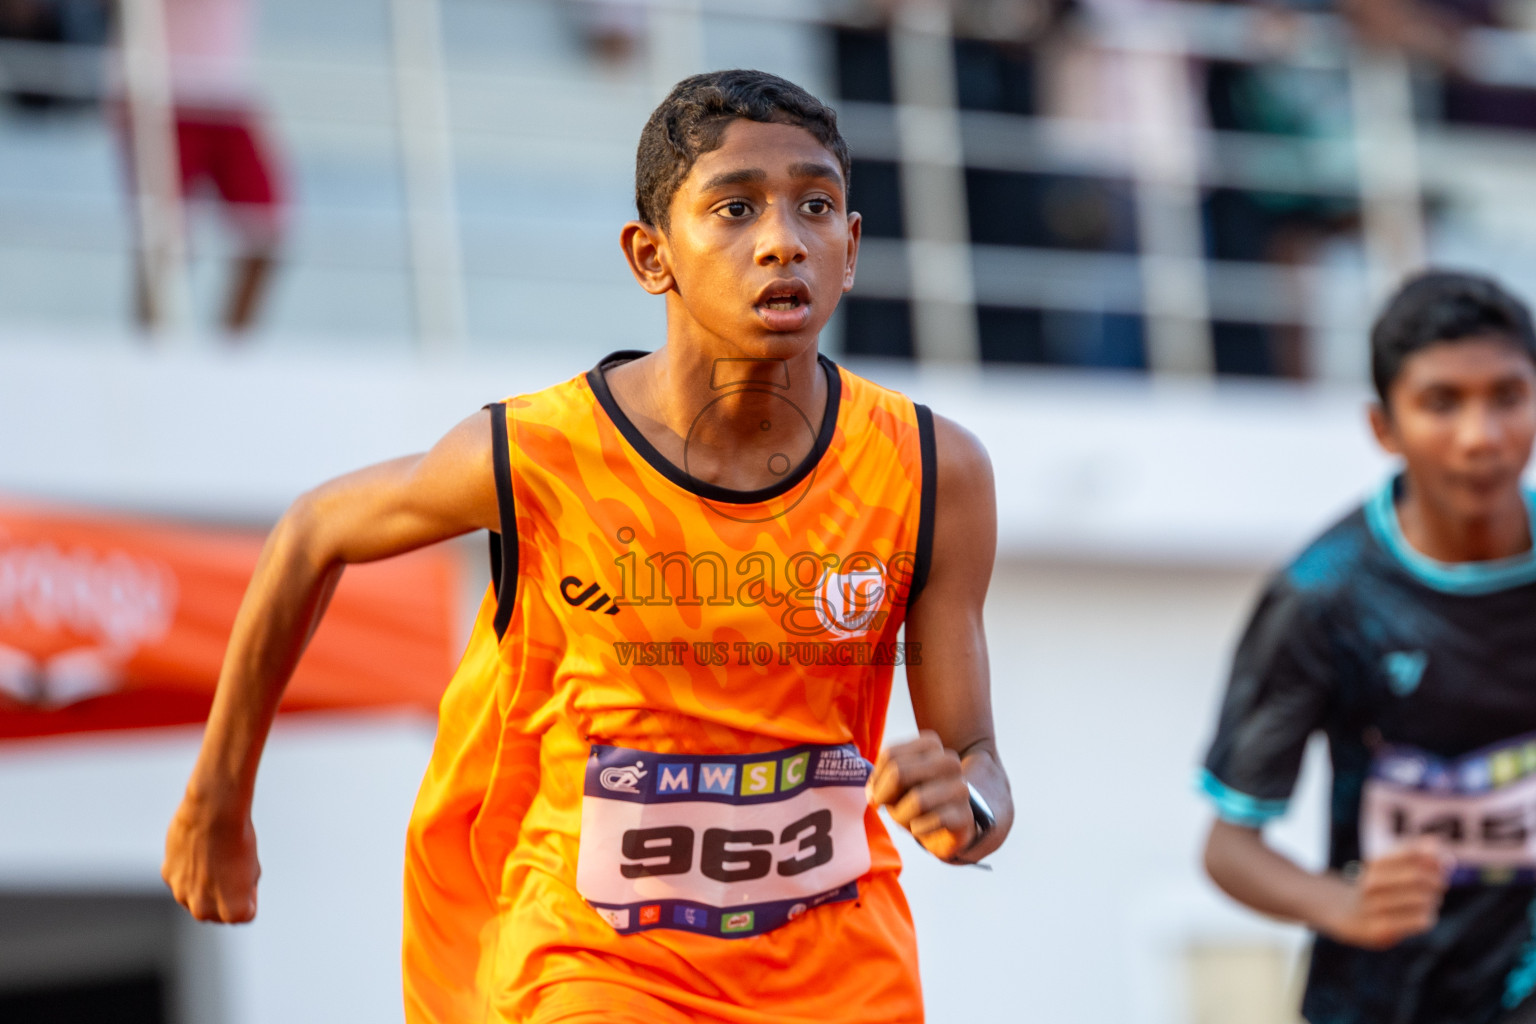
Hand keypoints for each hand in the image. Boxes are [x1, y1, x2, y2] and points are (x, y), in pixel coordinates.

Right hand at [162, 789, 260, 922]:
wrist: (213, 813)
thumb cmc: (239, 839)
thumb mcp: (252, 870)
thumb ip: (238, 892)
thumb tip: (223, 897)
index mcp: (232, 912)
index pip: (244, 914)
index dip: (249, 892)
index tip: (248, 873)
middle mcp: (204, 910)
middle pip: (217, 912)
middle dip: (224, 896)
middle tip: (230, 866)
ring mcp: (182, 895)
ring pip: (196, 899)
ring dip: (204, 886)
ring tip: (214, 858)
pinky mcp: (168, 877)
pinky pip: (181, 881)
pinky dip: (188, 871)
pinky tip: (198, 851)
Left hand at [867, 730, 974, 861]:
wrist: (946, 826)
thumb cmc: (916, 797)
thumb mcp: (895, 783)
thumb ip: (882, 779)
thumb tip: (873, 795)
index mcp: (930, 744)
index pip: (890, 756)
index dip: (876, 779)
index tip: (878, 792)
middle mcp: (949, 760)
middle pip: (899, 773)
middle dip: (886, 796)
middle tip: (887, 808)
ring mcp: (960, 787)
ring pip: (916, 801)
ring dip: (901, 816)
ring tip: (906, 819)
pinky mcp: (965, 815)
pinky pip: (930, 822)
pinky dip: (917, 829)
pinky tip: (922, 828)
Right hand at [1320, 837, 1448, 949]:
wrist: (1346, 913)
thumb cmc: (1379, 886)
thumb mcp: (1390, 865)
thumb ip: (1413, 852)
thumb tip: (1436, 843)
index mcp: (1374, 864)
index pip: (1411, 853)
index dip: (1433, 858)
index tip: (1443, 864)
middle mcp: (1371, 884)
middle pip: (1418, 877)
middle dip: (1437, 881)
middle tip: (1441, 885)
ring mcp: (1374, 908)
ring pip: (1422, 901)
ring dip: (1434, 900)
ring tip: (1430, 901)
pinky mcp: (1381, 930)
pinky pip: (1420, 921)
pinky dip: (1428, 917)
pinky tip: (1422, 916)